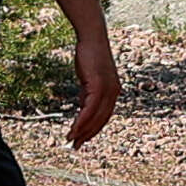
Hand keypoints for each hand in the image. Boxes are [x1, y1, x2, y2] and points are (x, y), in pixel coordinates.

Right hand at [66, 29, 119, 148]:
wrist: (92, 39)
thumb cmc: (89, 56)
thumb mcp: (89, 79)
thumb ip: (87, 93)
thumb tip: (82, 107)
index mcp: (113, 92)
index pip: (104, 117)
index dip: (93, 130)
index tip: (82, 139)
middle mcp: (114, 93)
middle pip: (101, 121)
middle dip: (88, 135)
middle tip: (75, 146)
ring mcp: (108, 90)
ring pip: (95, 118)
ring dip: (82, 131)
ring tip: (71, 140)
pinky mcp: (99, 86)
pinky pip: (89, 109)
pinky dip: (81, 121)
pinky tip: (73, 129)